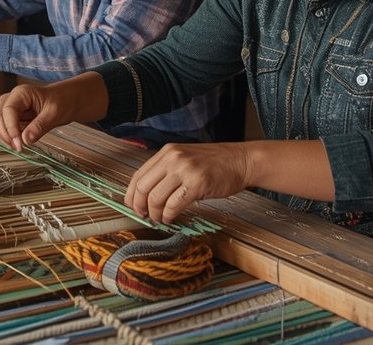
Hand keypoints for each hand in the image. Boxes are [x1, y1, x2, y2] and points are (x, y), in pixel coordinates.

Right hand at [0, 82, 87, 150]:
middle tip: (18, 147)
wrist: (68, 101)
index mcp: (22, 93)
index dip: (10, 127)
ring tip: (18, 147)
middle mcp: (13, 98)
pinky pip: (4, 127)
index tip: (19, 142)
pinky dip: (8, 136)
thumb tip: (26, 139)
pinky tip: (18, 143)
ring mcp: (12, 108)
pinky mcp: (14, 117)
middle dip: (4, 133)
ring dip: (4, 136)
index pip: (8, 109)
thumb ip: (40, 126)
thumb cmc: (63, 101)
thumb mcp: (54, 113)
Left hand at [125, 143, 251, 223]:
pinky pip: (173, 205)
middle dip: (140, 207)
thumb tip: (147, 195)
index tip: (133, 207)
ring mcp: (185, 170)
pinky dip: (169, 216)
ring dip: (155, 214)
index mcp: (167, 152)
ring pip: (156, 198)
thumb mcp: (185, 159)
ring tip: (160, 219)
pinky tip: (171, 218)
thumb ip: (167, 171)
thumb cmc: (215, 163)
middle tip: (145, 216)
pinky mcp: (197, 183)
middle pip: (143, 188)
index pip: (138, 175)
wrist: (241, 161)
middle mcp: (173, 158)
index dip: (131, 195)